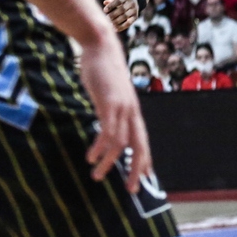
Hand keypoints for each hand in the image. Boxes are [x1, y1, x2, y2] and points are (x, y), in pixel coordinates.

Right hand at [80, 34, 152, 192]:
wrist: (101, 47)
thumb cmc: (103, 71)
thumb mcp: (109, 95)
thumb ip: (110, 111)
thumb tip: (104, 126)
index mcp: (133, 111)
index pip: (143, 141)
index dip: (144, 161)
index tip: (144, 179)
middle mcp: (132, 111)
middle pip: (140, 146)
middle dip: (137, 169)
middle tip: (131, 189)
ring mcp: (122, 107)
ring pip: (121, 143)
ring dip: (109, 162)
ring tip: (96, 176)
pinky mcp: (109, 103)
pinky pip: (107, 131)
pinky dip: (100, 147)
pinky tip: (91, 157)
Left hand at [102, 0, 139, 30]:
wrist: (134, 0)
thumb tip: (105, 3)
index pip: (118, 1)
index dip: (111, 6)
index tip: (104, 10)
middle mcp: (131, 3)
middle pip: (122, 9)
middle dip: (113, 14)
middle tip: (106, 19)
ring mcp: (134, 10)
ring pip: (125, 16)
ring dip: (116, 21)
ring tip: (109, 25)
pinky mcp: (135, 17)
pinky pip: (129, 23)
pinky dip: (122, 27)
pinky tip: (115, 29)